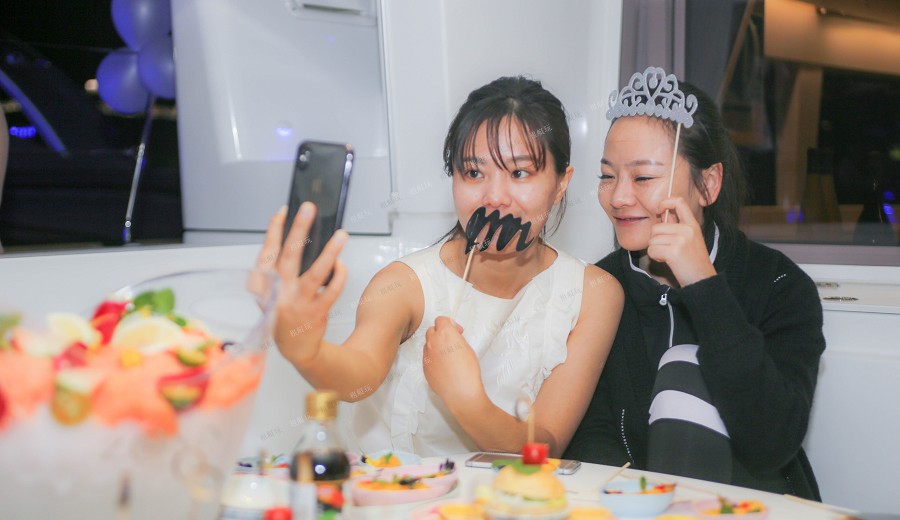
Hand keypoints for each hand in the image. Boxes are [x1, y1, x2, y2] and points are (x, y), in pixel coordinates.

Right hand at [256, 203, 347, 366]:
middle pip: (289, 256)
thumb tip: (296, 236)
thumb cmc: (284, 312)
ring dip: (330, 252)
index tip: (284, 211)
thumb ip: (278, 269)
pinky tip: (342, 264)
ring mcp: (297, 304)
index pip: (266, 252)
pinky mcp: (316, 312)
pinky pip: (332, 289)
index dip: (274, 230)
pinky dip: (339, 275)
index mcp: (263, 286)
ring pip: (316, 273)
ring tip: (341, 234)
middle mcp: (278, 294)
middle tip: (309, 208)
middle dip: (299, 229)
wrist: (297, 348)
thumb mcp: (271, 291)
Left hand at [423, 316, 485, 409]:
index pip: (441, 319)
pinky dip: (434, 358)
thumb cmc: (468, 370)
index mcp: (445, 334)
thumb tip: (452, 336)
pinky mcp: (424, 367)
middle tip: (452, 342)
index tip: (457, 331)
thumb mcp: (467, 348)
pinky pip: (427, 357)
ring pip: (428, 344)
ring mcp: (426, 355)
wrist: (461, 392)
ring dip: (436, 346)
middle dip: (440, 333)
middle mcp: (432, 342)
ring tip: (448, 356)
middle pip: (432, 330)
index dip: (449, 324)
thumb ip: (456, 338)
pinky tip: (444, 367)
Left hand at [649, 197, 716, 286]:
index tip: (659, 210)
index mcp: (692, 225)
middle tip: (667, 250)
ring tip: (669, 256)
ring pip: (652, 240)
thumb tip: (660, 215)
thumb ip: (677, 227)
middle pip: (656, 227)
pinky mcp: (674, 252)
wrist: (702, 279)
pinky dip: (655, 257)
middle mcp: (687, 230)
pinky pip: (652, 250)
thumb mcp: (690, 239)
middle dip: (656, 240)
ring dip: (656, 250)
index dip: (665, 202)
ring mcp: (681, 240)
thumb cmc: (693, 261)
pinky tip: (667, 261)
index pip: (679, 202)